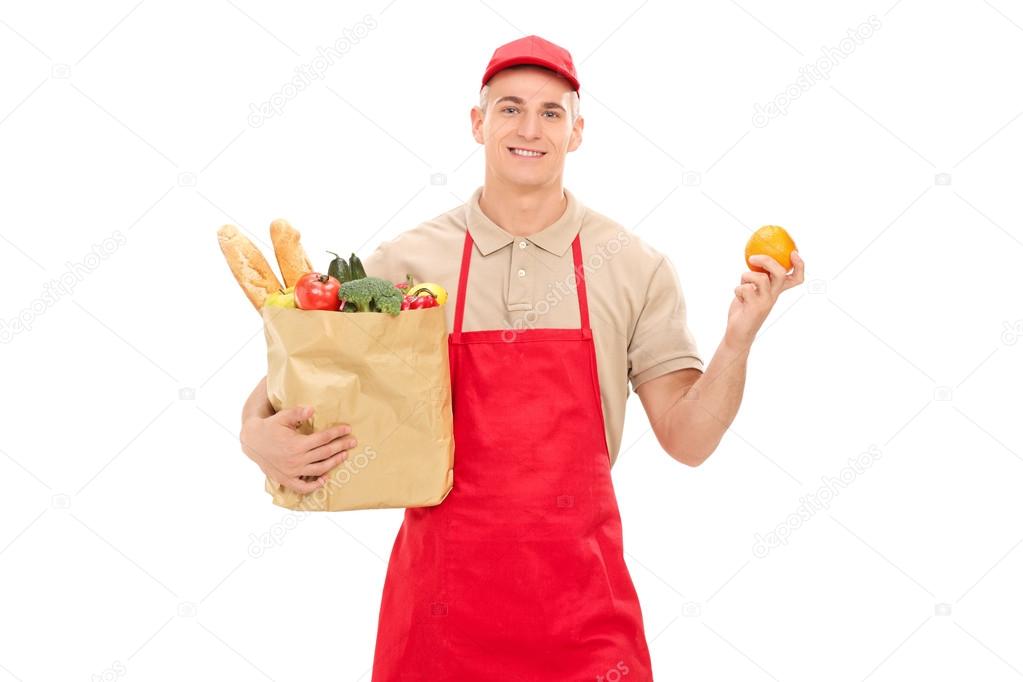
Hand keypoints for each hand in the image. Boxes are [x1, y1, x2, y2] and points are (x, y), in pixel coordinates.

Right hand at [240, 406, 356, 494]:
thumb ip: (297, 413)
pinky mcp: (286, 479)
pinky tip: (325, 479)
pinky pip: (303, 487)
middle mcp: (296, 460)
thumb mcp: (282, 417)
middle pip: (325, 453)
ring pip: (319, 470)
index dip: (337, 433)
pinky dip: (315, 485)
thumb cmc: (269, 427)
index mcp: (296, 444)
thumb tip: (312, 409)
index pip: (323, 438)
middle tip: (353, 442)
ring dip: (334, 463)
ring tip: (344, 455)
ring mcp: (291, 472)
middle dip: (341, 446)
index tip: (348, 429)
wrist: (252, 442)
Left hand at [725, 250, 804, 348]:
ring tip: (742, 285)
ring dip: (746, 277)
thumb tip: (753, 257)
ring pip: (760, 278)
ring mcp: (765, 302)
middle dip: (768, 261)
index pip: (796, 278)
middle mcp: (773, 296)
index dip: (799, 265)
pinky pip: (745, 288)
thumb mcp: (753, 290)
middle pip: (780, 273)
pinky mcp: (755, 307)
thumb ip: (756, 278)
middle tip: (752, 257)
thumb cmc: (744, 309)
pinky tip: (739, 298)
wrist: (738, 333)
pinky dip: (737, 289)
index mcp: (776, 291)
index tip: (794, 252)